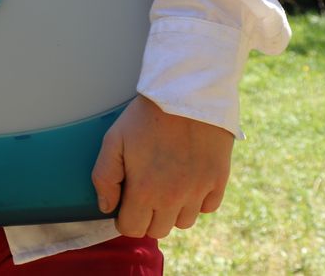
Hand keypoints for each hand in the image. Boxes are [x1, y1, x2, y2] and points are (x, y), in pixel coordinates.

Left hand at [91, 95, 232, 238]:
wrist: (186, 94)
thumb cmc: (145, 116)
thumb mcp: (113, 141)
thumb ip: (105, 177)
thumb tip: (107, 207)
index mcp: (145, 191)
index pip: (132, 229)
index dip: (124, 217)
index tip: (125, 202)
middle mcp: (173, 198)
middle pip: (158, 230)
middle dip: (147, 216)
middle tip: (144, 191)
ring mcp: (199, 191)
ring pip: (184, 222)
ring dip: (172, 210)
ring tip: (166, 185)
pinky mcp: (219, 180)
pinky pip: (208, 207)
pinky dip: (198, 200)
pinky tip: (188, 180)